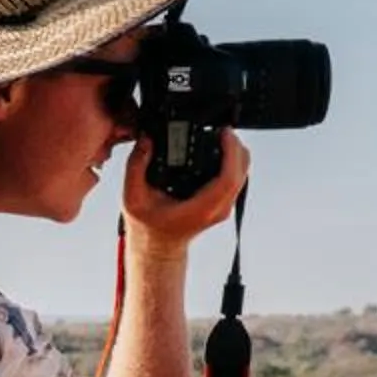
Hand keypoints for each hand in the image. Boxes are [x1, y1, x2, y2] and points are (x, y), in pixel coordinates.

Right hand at [122, 127, 249, 258]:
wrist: (159, 246)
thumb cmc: (147, 225)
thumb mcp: (133, 197)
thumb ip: (136, 167)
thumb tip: (146, 140)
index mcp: (200, 209)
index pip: (228, 178)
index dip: (230, 151)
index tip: (223, 133)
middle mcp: (217, 208)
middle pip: (241, 171)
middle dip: (235, 145)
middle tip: (220, 129)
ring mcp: (224, 206)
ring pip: (243, 172)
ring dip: (236, 150)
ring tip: (219, 136)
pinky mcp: (224, 201)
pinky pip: (238, 176)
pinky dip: (233, 159)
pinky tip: (218, 149)